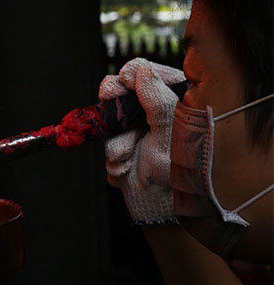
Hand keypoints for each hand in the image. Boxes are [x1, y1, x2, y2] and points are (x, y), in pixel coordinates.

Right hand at [99, 58, 184, 223]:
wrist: (160, 212)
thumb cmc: (178, 177)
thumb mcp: (172, 135)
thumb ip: (158, 100)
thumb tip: (141, 71)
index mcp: (178, 101)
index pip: (147, 71)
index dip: (130, 76)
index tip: (123, 86)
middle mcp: (158, 111)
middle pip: (122, 89)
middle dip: (116, 112)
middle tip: (115, 118)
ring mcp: (139, 126)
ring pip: (109, 116)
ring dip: (114, 140)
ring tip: (127, 159)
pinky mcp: (124, 142)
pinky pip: (106, 138)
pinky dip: (112, 154)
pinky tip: (125, 168)